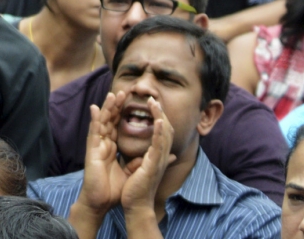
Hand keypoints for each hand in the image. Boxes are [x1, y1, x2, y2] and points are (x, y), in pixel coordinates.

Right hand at [76, 93, 128, 219]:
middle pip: (110, 121)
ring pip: (102, 122)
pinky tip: (95, 109)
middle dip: (116, 106)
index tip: (131, 101)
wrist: (101, 202)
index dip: (123, 114)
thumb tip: (161, 155)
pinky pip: (93, 132)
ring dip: (107, 108)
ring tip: (113, 94)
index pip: (117, 126)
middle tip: (124, 92)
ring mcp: (97, 146)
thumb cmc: (114, 189)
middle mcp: (103, 144)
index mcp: (111, 148)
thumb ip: (139, 161)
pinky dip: (95, 120)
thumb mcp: (131, 172)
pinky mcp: (91, 151)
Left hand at [121, 97, 176, 214]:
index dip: (159, 117)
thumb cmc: (139, 188)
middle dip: (160, 113)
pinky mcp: (153, 165)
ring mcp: (159, 160)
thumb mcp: (146, 168)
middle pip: (165, 129)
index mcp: (157, 155)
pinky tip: (159, 121)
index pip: (162, 132)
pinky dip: (159, 133)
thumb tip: (167, 155)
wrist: (136, 205)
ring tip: (155, 103)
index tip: (152, 104)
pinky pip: (158, 146)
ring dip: (160, 117)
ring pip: (164, 134)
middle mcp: (161, 156)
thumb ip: (153, 158)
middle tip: (153, 98)